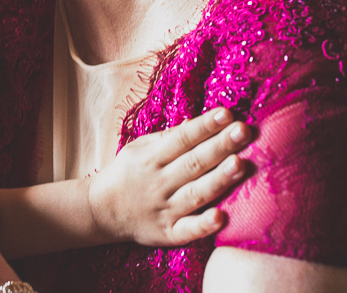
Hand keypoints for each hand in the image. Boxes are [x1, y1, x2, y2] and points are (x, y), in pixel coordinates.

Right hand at [88, 107, 252, 245]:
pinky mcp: (169, 232)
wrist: (103, 211)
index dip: (205, 126)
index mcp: (152, 157)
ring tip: (240, 164)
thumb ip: (168, 137)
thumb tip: (196, 121)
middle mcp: (160, 181)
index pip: (182, 138)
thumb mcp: (140, 148)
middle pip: (193, 162)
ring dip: (218, 179)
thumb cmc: (128, 173)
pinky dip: (204, 225)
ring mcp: (165, 208)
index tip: (227, 113)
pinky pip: (188, 230)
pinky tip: (221, 217)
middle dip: (219, 146)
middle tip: (243, 131)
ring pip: (196, 193)